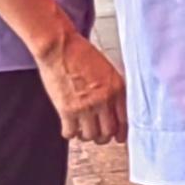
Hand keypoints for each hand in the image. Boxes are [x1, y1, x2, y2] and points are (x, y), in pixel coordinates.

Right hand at [35, 28, 127, 142]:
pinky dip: (70, 134)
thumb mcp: (107, 70)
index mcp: (117, 89)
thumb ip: (114, 90)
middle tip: (98, 135)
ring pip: (90, 136)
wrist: (59, 47)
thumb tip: (117, 110)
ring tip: (82, 130)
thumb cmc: (81, 54)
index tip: (119, 138)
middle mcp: (103, 100)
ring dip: (86, 136)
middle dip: (103, 137)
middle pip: (108, 132)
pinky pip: (71, 133)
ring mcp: (85, 106)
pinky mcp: (66, 110)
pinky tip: (69, 127)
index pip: (125, 120)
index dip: (122, 133)